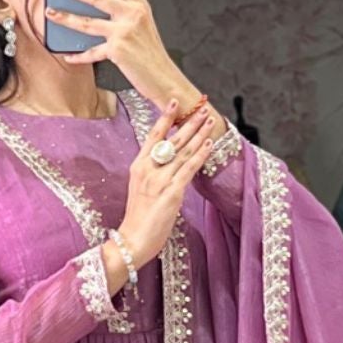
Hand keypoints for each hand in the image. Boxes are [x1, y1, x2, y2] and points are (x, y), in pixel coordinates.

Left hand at [46, 0, 224, 134]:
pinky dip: (78, 55)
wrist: (165, 80)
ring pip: (88, 22)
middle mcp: (132, 14)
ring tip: (51, 13)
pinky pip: (92, 52)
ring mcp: (124, 32)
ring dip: (66, 18)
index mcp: (140, 6)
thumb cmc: (152, 56)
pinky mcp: (118, 50)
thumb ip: (124, 15)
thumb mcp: (143, 29)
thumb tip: (98, 10)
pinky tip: (67, 54)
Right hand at [107, 98, 221, 275]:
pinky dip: (201, 154)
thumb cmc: (137, 219)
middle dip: (189, 122)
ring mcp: (160, 180)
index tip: (174, 101)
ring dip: (199, 133)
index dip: (165, 117)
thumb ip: (153, 174)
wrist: (132, 240)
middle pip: (172, 140)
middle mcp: (148, 169)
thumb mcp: (140, 189)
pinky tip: (209, 143)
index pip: (153, 135)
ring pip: (183, 151)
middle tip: (202, 107)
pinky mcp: (171, 192)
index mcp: (138, 166)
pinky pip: (189, 169)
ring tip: (210, 120)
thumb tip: (171, 163)